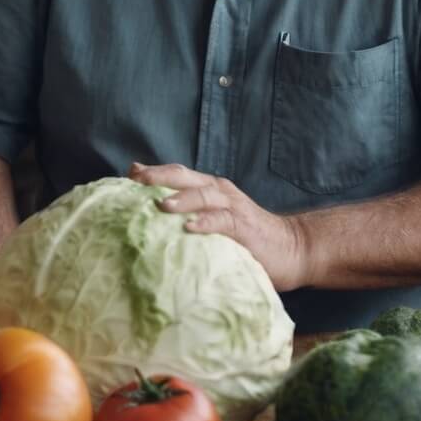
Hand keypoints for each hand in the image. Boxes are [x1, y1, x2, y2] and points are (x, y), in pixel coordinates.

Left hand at [128, 162, 306, 290]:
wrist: (293, 248)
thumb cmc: (247, 238)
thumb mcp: (216, 223)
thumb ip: (192, 217)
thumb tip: (154, 223)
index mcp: (210, 189)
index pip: (177, 174)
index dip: (152, 172)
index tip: (127, 174)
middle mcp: (220, 191)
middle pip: (185, 176)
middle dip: (158, 176)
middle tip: (133, 180)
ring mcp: (233, 206)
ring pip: (203, 194)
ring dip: (181, 198)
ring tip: (160, 204)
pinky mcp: (245, 226)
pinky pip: (223, 220)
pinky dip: (206, 222)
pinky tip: (190, 227)